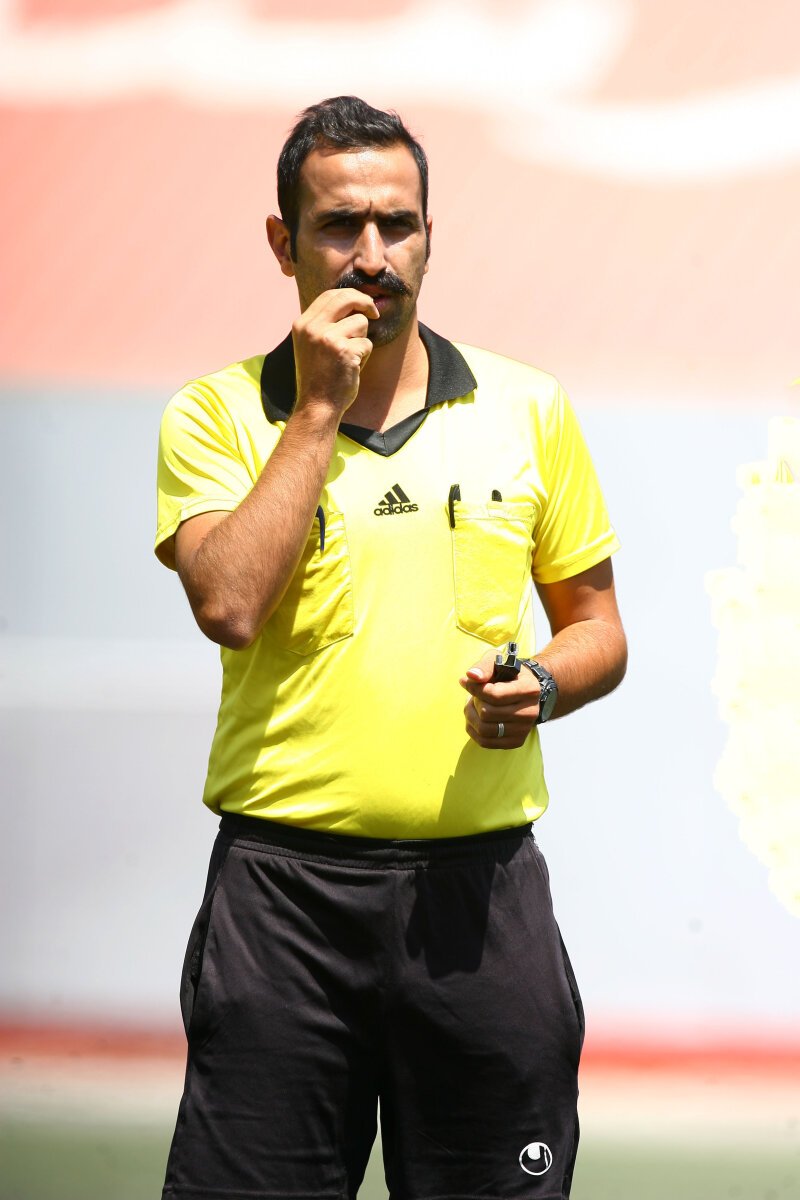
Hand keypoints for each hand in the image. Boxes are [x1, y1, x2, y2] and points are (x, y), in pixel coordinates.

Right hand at [292, 288, 379, 416]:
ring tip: (350, 358)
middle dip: (365, 302)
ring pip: (360, 322)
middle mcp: (312, 327)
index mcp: (302, 324)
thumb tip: (350, 302)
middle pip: (346, 298)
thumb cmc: (319, 378)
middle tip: (375, 313)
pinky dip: (364, 357)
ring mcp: (327, 337)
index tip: (363, 304)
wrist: (317, 406)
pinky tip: (352, 369)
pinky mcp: (343, 350)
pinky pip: (366, 344)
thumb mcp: (312, 345)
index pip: (329, 295)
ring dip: (362, 340)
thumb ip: (324, 324)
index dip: (351, 296)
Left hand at [459, 649, 541, 749]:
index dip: (474, 689)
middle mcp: (530, 712)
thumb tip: (471, 676)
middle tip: (473, 696)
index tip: (467, 682)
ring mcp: (524, 729)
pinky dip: (473, 730)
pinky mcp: (517, 741)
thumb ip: (484, 666)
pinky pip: (485, 742)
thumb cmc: (508, 674)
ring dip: (471, 717)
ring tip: (473, 706)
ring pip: (484, 730)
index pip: (494, 695)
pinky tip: (475, 719)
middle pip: (487, 713)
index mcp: (529, 689)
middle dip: (473, 703)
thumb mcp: (497, 661)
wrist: (526, 692)